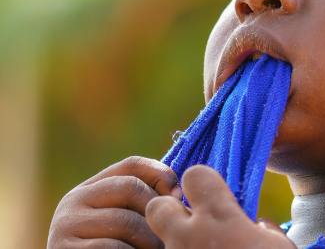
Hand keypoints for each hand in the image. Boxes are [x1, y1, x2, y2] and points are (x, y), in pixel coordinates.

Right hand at [47, 156, 182, 248]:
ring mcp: (64, 226)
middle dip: (157, 212)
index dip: (161, 175)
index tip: (178, 198)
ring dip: (151, 240)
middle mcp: (73, 201)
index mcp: (90, 189)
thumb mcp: (123, 223)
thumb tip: (176, 196)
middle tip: (168, 234)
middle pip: (131, 188)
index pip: (132, 165)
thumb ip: (141, 203)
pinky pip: (114, 248)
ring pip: (126, 221)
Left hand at [146, 165, 296, 248]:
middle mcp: (188, 238)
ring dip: (174, 246)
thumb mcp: (281, 247)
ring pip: (158, 244)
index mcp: (219, 218)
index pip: (194, 175)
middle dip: (170, 213)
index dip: (202, 182)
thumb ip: (262, 228)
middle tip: (192, 226)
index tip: (212, 195)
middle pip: (156, 207)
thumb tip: (254, 226)